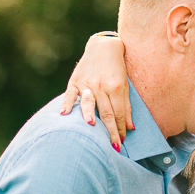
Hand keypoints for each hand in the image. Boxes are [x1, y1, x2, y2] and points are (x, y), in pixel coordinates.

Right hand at [60, 34, 132, 150]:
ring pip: (89, 103)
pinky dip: (66, 104)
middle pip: (106, 112)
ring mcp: (87, 83)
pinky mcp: (75, 80)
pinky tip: (64, 114)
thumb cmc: (117, 68)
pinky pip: (70, 94)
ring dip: (90, 115)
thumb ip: (126, 106)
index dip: (120, 128)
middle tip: (113, 146)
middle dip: (110, 131)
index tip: (121, 142)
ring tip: (92, 126)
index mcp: (116, 87)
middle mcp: (101, 86)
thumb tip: (130, 127)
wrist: (103, 47)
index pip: (118, 113)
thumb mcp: (125, 85)